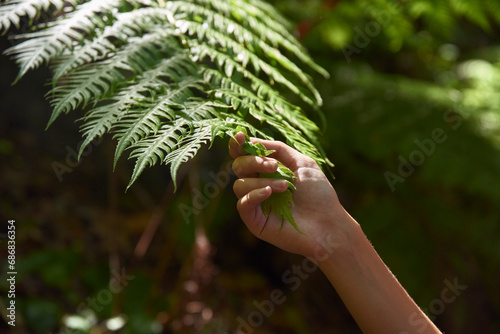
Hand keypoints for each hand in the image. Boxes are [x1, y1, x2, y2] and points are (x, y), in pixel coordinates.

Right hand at [229, 132, 354, 257]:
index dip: (238, 145)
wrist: (328, 224)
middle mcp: (257, 186)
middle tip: (273, 166)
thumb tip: (253, 140)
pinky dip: (254, 194)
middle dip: (253, 161)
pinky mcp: (255, 221)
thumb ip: (278, 149)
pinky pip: (243, 204)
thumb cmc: (319, 195)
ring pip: (239, 184)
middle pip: (238, 166)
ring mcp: (255, 204)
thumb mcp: (302, 163)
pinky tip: (270, 192)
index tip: (242, 136)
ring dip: (261, 180)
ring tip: (285, 186)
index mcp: (266, 171)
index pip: (244, 156)